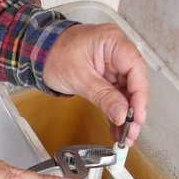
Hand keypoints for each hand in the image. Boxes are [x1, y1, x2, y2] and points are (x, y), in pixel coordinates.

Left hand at [41, 23, 149, 145]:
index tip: (136, 117)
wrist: (39, 52)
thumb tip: (121, 114)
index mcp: (114, 41)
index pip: (135, 69)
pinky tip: (116, 128)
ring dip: (125, 115)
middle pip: (134, 83)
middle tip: (130, 132)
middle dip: (133, 111)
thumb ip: (103, 96)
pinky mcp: (107, 76)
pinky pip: (115, 95)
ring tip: (124, 136)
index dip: (139, 96)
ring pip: (126, 93)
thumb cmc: (55, 53)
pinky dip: (115, 111)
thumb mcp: (80, 77)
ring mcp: (113, 64)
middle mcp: (118, 51)